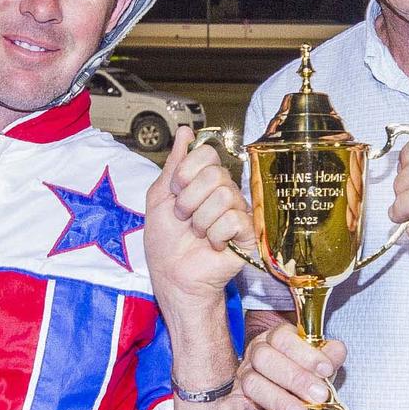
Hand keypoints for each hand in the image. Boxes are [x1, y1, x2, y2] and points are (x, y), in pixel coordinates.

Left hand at [144, 127, 255, 303]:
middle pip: (216, 174)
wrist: (173, 277)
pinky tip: (212, 245)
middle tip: (184, 217)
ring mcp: (239, 212)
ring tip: (197, 234)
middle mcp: (226, 192)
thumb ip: (174, 165)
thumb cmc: (166, 242)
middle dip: (189, 199)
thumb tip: (186, 133)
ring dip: (201, 220)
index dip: (187, 172)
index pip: (208, 154)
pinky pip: (234, 220)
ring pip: (225, 196)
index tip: (175, 192)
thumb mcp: (160, 198)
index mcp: (205, 182)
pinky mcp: (249, 234)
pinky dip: (215, 235)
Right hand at [236, 323, 347, 409]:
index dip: (305, 353)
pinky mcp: (236, 400)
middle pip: (265, 359)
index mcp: (275, 339)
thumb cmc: (301, 367)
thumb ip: (329, 354)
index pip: (283, 338)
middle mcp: (256, 355)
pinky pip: (227, 406)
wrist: (282, 378)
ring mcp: (244, 377)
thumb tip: (336, 352)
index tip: (326, 369)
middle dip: (295, 378)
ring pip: (252, 383)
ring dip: (277, 399)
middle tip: (319, 395)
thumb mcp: (317, 358)